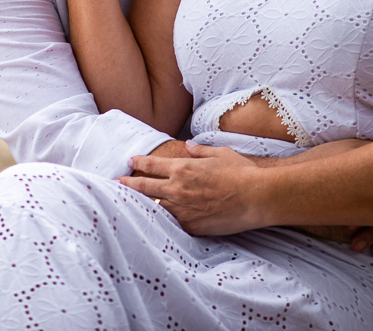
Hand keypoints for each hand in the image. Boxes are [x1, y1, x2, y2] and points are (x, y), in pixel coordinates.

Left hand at [119, 144, 263, 235]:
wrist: (256, 197)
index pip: (151, 165)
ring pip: (153, 207)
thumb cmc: (241, 173)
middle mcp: (177, 188)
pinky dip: (161, 221)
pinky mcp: (191, 226)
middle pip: (144, 187)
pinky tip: (153, 222)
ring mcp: (183, 209)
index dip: (139, 163)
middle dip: (128, 184)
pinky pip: (171, 224)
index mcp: (182, 168)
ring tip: (128, 204)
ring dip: (140, 204)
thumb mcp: (220, 154)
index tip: (131, 161)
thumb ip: (201, 150)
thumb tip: (189, 146)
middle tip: (116, 183)